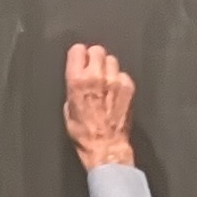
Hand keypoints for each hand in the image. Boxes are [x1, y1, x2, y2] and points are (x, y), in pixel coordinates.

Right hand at [63, 42, 135, 170]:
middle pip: (97, 50)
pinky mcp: (128, 88)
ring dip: (107, 67)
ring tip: (105, 80)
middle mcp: (96, 76)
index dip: (79, 55)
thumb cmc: (84, 133)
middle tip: (93, 69)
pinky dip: (119, 80)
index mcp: (77, 80)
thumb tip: (77, 80)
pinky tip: (115, 92)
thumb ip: (73, 88)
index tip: (80, 60)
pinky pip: (123, 74)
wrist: (106, 146)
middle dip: (94, 58)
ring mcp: (115, 81)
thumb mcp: (68, 109)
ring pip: (112, 59)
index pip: (78, 50)